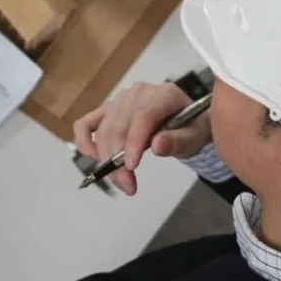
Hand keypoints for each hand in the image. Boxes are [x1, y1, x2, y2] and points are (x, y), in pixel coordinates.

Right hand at [73, 82, 210, 196]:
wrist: (187, 121)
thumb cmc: (193, 128)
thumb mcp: (195, 136)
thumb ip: (179, 141)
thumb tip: (157, 146)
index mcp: (163, 95)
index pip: (142, 117)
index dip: (133, 143)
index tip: (131, 169)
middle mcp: (138, 93)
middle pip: (119, 127)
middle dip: (119, 161)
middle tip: (128, 187)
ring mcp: (120, 100)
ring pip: (103, 130)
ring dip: (106, 159)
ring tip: (122, 182)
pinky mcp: (107, 109)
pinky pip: (86, 123)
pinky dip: (84, 141)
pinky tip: (93, 157)